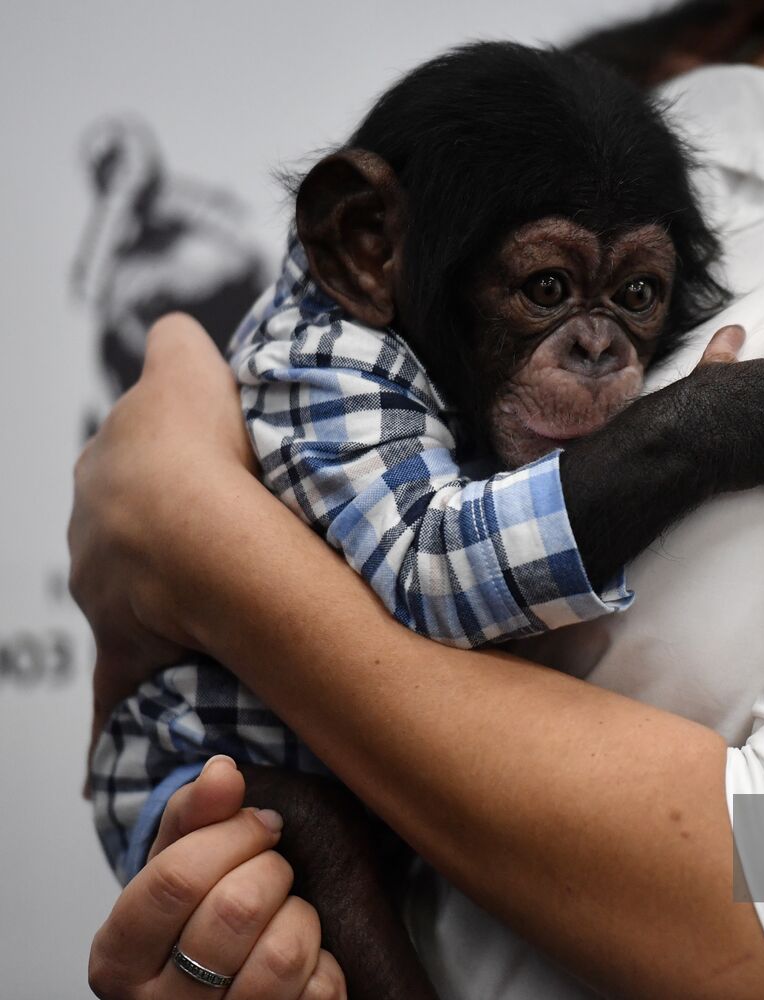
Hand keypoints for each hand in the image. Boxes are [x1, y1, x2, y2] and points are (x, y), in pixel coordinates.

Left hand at [69, 313, 255, 736]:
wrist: (192, 534)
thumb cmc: (198, 452)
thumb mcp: (189, 370)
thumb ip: (176, 347)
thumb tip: (173, 333)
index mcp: (108, 464)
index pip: (135, 454)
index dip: (177, 455)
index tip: (213, 464)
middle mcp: (93, 526)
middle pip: (129, 522)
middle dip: (165, 526)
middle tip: (229, 529)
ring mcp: (106, 589)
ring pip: (130, 589)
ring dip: (163, 592)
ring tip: (222, 594)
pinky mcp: (128, 649)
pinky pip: (124, 682)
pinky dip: (127, 705)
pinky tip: (132, 730)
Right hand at [89, 756, 346, 998]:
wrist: (222, 985)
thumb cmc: (197, 912)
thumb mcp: (178, 861)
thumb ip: (196, 811)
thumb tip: (222, 770)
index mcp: (117, 958)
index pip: (176, 879)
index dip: (234, 835)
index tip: (261, 824)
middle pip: (236, 909)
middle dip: (271, 870)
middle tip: (272, 870)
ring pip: (282, 955)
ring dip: (300, 915)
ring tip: (285, 912)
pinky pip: (319, 988)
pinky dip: (323, 959)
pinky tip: (302, 956)